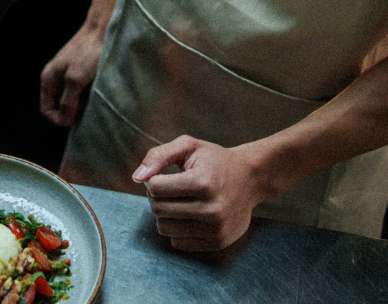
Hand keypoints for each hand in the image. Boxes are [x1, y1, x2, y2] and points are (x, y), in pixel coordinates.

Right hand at [39, 24, 104, 126]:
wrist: (102, 30)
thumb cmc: (88, 53)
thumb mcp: (76, 80)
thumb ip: (68, 102)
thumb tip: (65, 120)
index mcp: (48, 79)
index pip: (46, 110)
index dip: (59, 119)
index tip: (76, 121)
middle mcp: (54, 78)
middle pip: (59, 106)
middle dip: (72, 112)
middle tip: (87, 110)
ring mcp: (66, 75)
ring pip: (70, 99)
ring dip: (81, 104)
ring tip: (93, 100)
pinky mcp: (79, 72)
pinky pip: (79, 91)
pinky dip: (87, 95)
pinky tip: (96, 91)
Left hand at [133, 136, 269, 250]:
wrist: (251, 178)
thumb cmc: (214, 161)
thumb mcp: (189, 146)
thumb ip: (158, 156)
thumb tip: (137, 178)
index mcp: (203, 182)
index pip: (155, 188)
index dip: (154, 180)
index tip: (165, 175)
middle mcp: (211, 209)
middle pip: (157, 209)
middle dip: (158, 197)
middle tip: (172, 188)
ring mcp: (215, 229)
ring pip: (164, 228)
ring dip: (167, 214)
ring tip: (181, 201)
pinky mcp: (217, 242)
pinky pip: (177, 242)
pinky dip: (179, 228)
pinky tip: (192, 215)